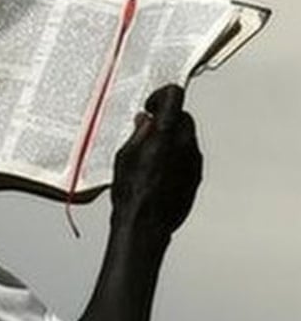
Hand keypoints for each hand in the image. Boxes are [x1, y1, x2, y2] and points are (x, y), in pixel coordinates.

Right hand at [111, 85, 202, 235]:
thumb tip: (146, 122)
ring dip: (171, 137)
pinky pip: (188, 155)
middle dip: (166, 118)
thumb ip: (138, 134)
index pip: (174, 96)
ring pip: (186, 136)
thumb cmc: (132, 194)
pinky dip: (176, 154)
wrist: (146, 224)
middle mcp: (185, 145)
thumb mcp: (124, 156)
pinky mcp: (196, 176)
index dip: (161, 96)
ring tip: (149, 152)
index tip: (152, 105)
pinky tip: (158, 168)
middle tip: (147, 129)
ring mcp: (193, 161)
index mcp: (165, 134)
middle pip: (183, 116)